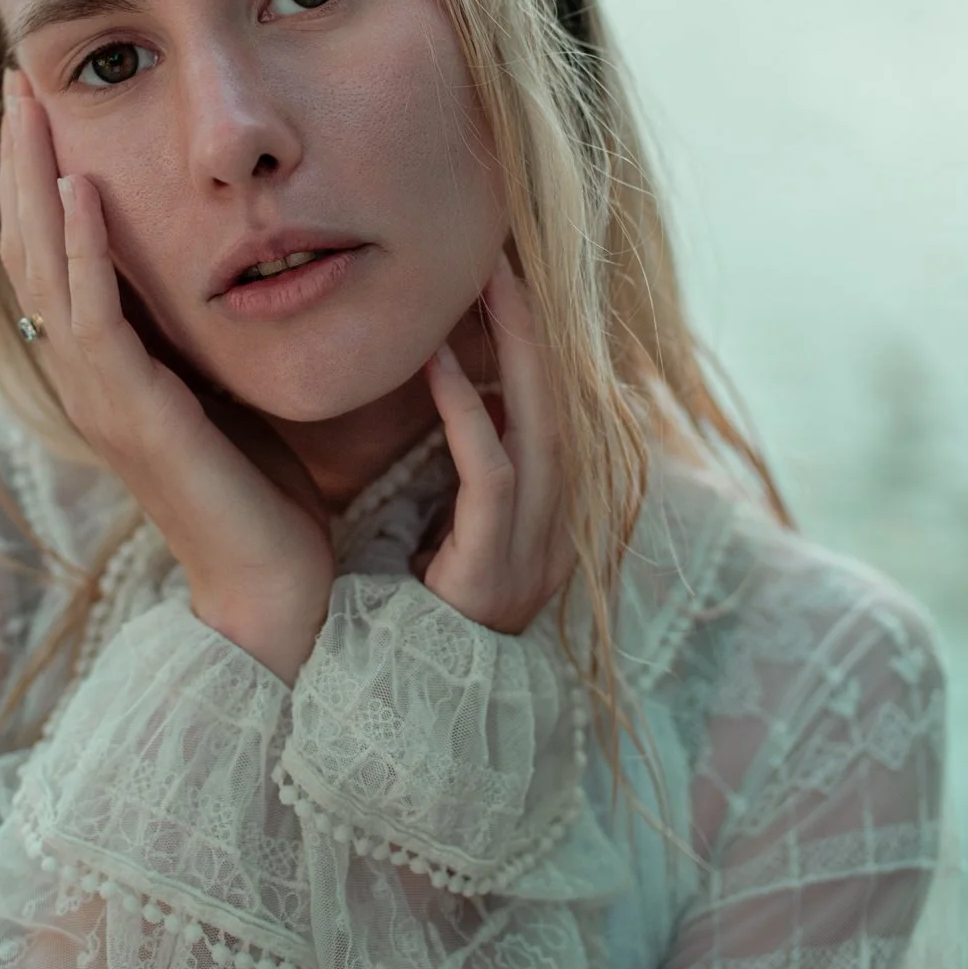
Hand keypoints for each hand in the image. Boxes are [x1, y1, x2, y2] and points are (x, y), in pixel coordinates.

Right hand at [0, 69, 335, 684]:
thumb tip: (222, 248)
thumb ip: (202, 324)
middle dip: (23, 157)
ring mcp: (101, 396)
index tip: (45, 101)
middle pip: (28, 244)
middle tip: (20, 77)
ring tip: (35, 106)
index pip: (50, 251)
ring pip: (44, 269)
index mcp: (104, 364)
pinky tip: (82, 189)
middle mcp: (86, 374)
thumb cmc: (262, 485)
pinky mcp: (135, 415)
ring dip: (36, 180)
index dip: (39, 175)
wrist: (278, 585)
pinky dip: (83, 250)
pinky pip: (95, 318)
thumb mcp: (227, 380)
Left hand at [418, 252, 570, 633]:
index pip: (557, 411)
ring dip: (513, 348)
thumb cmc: (414, 612)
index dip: (540, 343)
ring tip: (483, 281)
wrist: (406, 712)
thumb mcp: (451, 529)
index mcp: (551, 518)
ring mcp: (535, 554)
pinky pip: (491, 475)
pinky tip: (433, 364)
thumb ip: (468, 470)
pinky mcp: (494, 570)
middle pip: (562, 404)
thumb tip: (461, 389)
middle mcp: (558, 531)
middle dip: (535, 328)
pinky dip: (466, 413)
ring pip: (539, 426)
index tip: (508, 278)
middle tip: (502, 256)